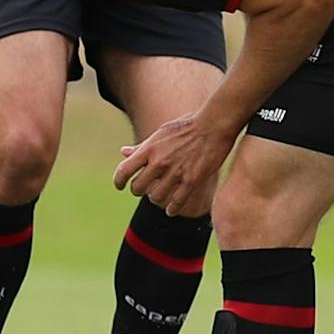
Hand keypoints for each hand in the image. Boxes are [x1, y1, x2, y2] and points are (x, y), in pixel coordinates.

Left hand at [114, 111, 233, 216]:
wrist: (215, 124)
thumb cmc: (189, 125)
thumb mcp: (161, 132)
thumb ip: (142, 146)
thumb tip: (123, 152)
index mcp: (149, 148)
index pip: (124, 171)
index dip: (118, 182)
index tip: (121, 186)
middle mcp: (159, 161)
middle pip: (138, 188)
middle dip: (139, 191)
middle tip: (146, 190)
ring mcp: (176, 172)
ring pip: (156, 197)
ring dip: (156, 199)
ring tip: (161, 196)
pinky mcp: (192, 180)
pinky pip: (177, 202)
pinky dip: (172, 209)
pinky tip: (172, 209)